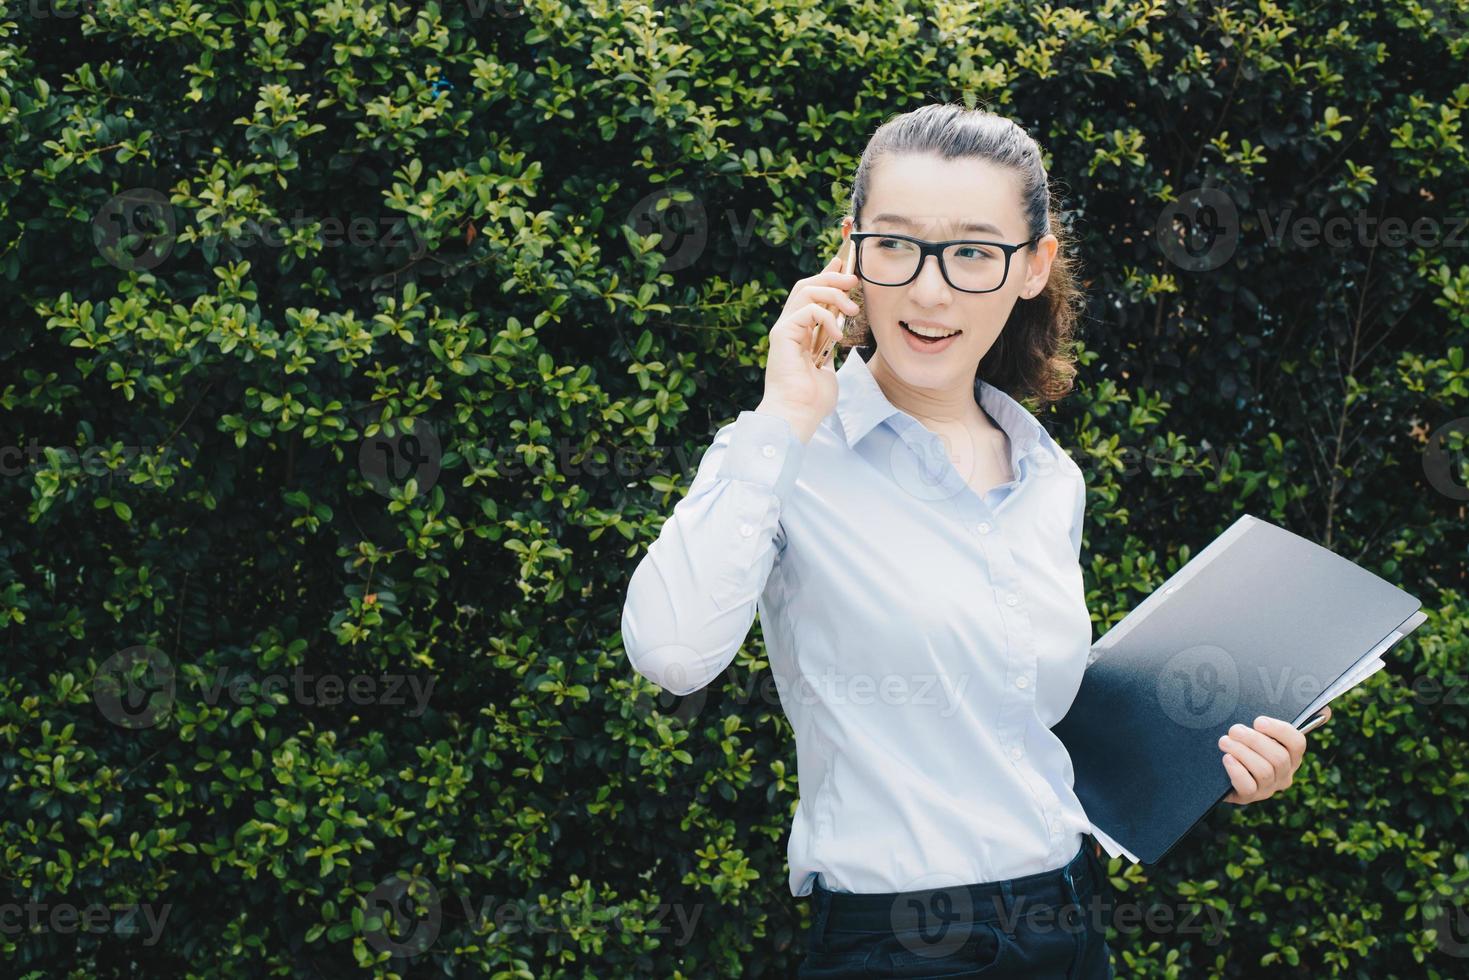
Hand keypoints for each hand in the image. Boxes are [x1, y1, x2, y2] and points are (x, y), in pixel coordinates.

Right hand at [759, 248, 859, 436]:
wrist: (797, 415)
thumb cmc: (812, 399)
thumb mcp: (828, 367)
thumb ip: (829, 348)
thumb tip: (839, 334)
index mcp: (799, 333)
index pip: (810, 294)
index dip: (827, 275)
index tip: (845, 264)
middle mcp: (789, 327)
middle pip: (806, 285)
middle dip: (832, 276)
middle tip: (854, 279)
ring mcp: (784, 329)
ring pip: (806, 290)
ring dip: (833, 293)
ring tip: (852, 309)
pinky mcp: (783, 334)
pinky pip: (808, 310)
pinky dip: (827, 317)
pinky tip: (837, 336)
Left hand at [1219, 707, 1329, 803]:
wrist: (1219, 769)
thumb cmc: (1245, 745)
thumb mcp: (1260, 731)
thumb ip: (1281, 720)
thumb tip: (1326, 710)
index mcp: (1291, 755)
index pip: (1297, 743)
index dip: (1279, 731)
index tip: (1258, 721)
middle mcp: (1284, 774)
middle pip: (1278, 757)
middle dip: (1254, 740)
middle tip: (1234, 730)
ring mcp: (1268, 788)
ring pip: (1263, 771)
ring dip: (1242, 752)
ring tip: (1225, 741)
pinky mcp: (1249, 797)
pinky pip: (1248, 786)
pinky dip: (1237, 771)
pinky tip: (1227, 759)